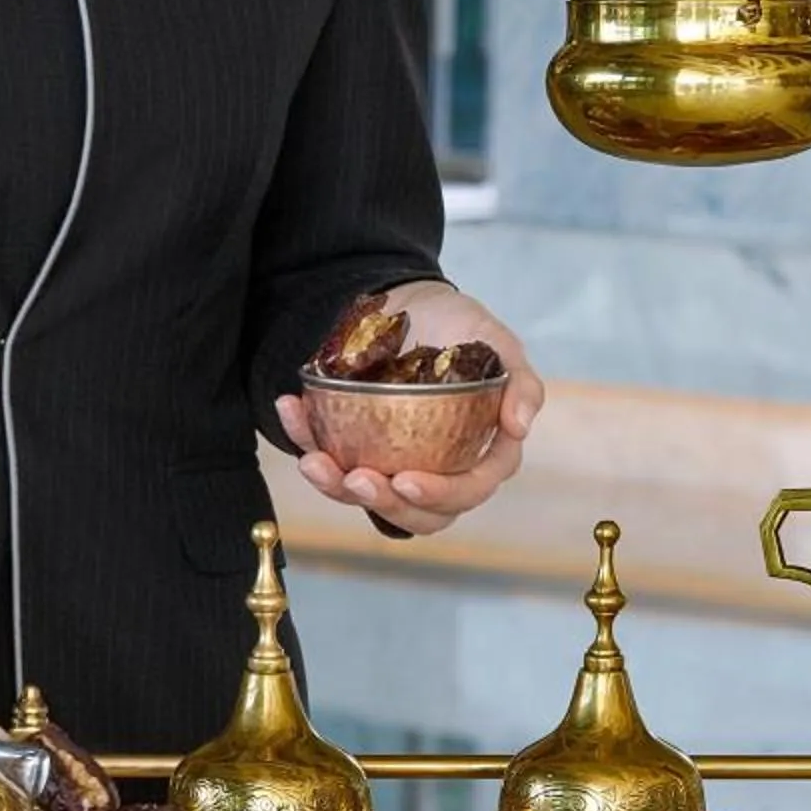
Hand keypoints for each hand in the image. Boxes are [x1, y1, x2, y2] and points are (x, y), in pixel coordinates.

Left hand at [277, 281, 544, 536]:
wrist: (406, 299)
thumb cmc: (459, 325)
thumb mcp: (498, 343)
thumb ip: (520, 383)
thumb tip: (519, 427)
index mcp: (476, 453)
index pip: (468, 489)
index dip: (442, 496)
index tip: (408, 482)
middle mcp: (433, 466)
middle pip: (415, 511)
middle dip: (385, 505)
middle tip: (359, 480)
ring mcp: (389, 458)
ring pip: (366, 495)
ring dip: (335, 486)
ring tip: (314, 462)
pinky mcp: (350, 443)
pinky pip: (326, 453)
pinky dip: (303, 436)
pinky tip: (291, 407)